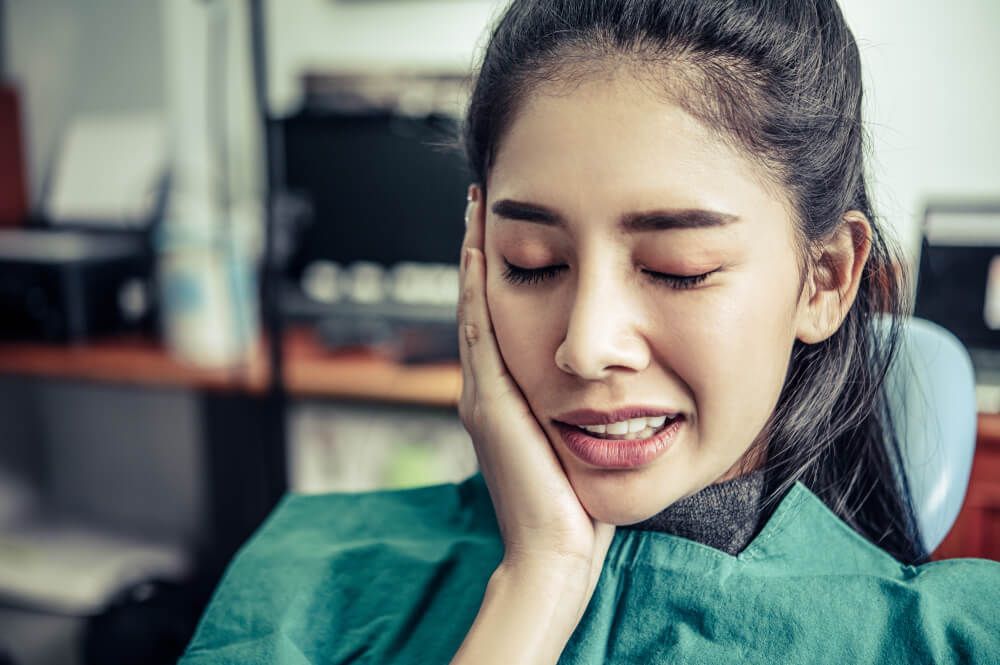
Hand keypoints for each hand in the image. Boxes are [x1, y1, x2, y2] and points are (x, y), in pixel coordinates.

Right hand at [456, 184, 614, 619]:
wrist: (555, 554)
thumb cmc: (576, 507)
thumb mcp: (582, 445)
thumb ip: (588, 412)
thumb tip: (624, 387)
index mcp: (509, 397)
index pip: (500, 318)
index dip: (499, 272)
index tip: (506, 227)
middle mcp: (487, 389)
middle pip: (480, 302)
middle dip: (479, 250)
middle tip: (481, 199)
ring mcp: (482, 394)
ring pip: (475, 307)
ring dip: (473, 255)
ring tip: (475, 208)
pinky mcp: (488, 402)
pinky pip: (481, 330)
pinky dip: (476, 287)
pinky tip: (478, 250)